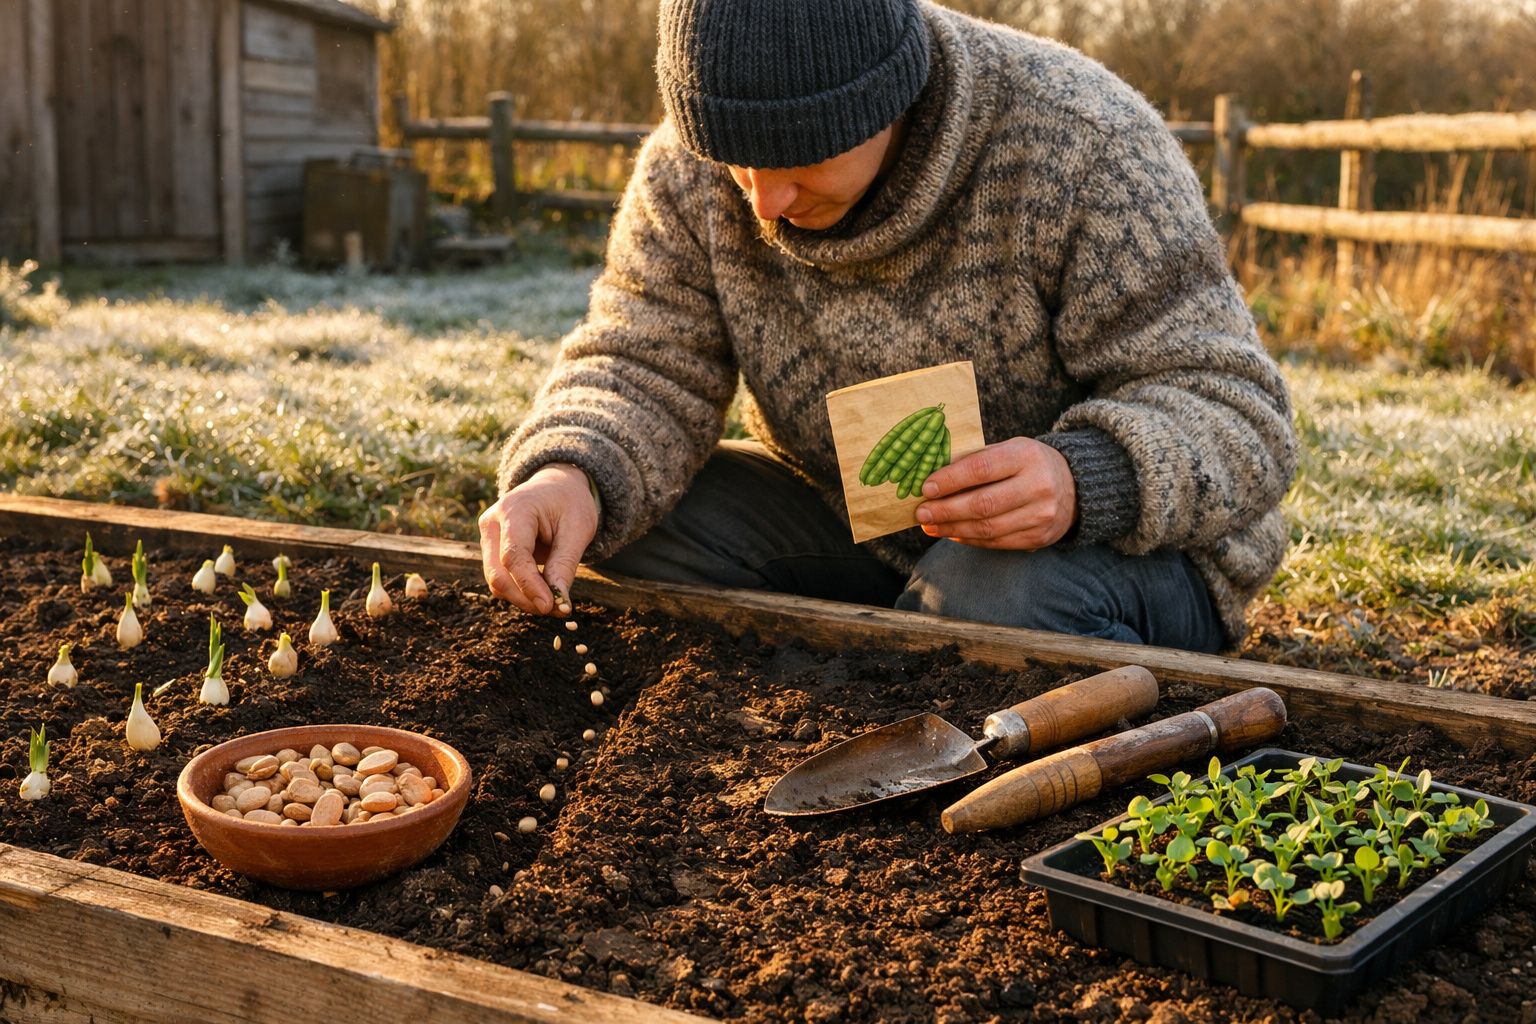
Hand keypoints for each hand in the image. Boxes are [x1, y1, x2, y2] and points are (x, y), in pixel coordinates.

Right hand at [478, 463, 598, 613]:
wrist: (556, 486)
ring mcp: (487, 536)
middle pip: (498, 574)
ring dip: (523, 597)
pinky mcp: (491, 548)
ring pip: (496, 581)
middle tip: (556, 609)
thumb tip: (558, 603)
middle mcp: (492, 522)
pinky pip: (501, 577)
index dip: (529, 586)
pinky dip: (520, 590)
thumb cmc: (569, 503)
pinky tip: (542, 591)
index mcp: (514, 509)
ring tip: (553, 601)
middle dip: (525, 598)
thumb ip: (565, 564)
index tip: (550, 606)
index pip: (513, 556)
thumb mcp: (578, 529)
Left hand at [914, 437, 1076, 549]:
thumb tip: (932, 480)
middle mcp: (1038, 486)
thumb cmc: (1027, 464)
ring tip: (930, 526)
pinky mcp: (1039, 538)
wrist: (1074, 486)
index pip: (982, 469)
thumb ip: (976, 462)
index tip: (926, 488)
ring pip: (987, 528)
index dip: (950, 480)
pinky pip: (996, 542)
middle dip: (945, 511)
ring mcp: (1041, 515)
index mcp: (1026, 456)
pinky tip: (952, 533)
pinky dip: (969, 539)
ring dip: (952, 529)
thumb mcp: (1009, 450)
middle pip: (982, 504)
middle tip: (921, 513)